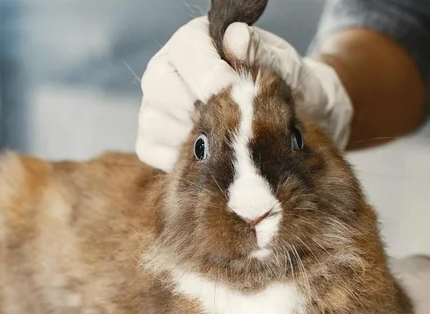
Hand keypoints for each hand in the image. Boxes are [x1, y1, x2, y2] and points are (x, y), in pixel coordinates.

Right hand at [136, 16, 352, 171]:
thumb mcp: (279, 62)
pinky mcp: (149, 140)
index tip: (234, 91)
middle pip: (161, 86)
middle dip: (199, 109)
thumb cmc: (275, 85)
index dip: (210, 74)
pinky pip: (154, 151)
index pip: (186, 52)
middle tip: (230, 122)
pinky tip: (208, 155)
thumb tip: (236, 39)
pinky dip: (181, 159)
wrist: (278, 119)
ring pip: (155, 121)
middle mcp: (164, 70)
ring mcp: (152, 106)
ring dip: (193, 136)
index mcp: (192, 42)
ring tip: (225, 139)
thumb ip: (260, 49)